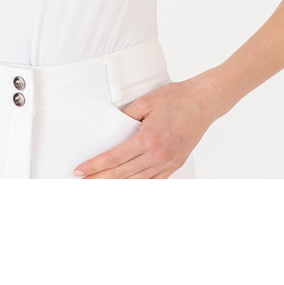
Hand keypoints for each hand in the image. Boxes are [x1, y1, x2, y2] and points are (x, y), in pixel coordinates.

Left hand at [72, 78, 218, 178]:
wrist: (203, 102)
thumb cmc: (176, 98)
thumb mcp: (146, 102)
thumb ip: (126, 116)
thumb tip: (110, 127)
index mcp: (147, 139)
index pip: (114, 158)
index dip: (95, 166)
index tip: (80, 171)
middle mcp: (157, 155)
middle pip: (122, 173)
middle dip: (100, 179)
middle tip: (83, 183)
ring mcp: (168, 162)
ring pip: (137, 181)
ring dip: (117, 185)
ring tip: (100, 186)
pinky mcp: (176, 164)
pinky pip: (154, 180)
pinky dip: (138, 185)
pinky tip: (128, 186)